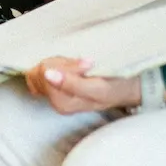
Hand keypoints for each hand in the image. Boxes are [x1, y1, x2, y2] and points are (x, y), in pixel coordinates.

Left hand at [25, 57, 139, 113]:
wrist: (124, 89)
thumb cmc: (113, 89)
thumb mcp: (97, 88)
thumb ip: (72, 83)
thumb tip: (48, 74)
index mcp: (62, 103)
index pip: (46, 73)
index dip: (65, 64)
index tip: (86, 65)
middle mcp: (55, 100)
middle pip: (41, 70)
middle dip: (62, 62)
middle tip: (82, 65)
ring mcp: (54, 93)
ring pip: (42, 67)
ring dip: (61, 61)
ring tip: (79, 66)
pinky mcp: (56, 86)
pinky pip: (45, 68)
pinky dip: (59, 62)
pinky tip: (73, 67)